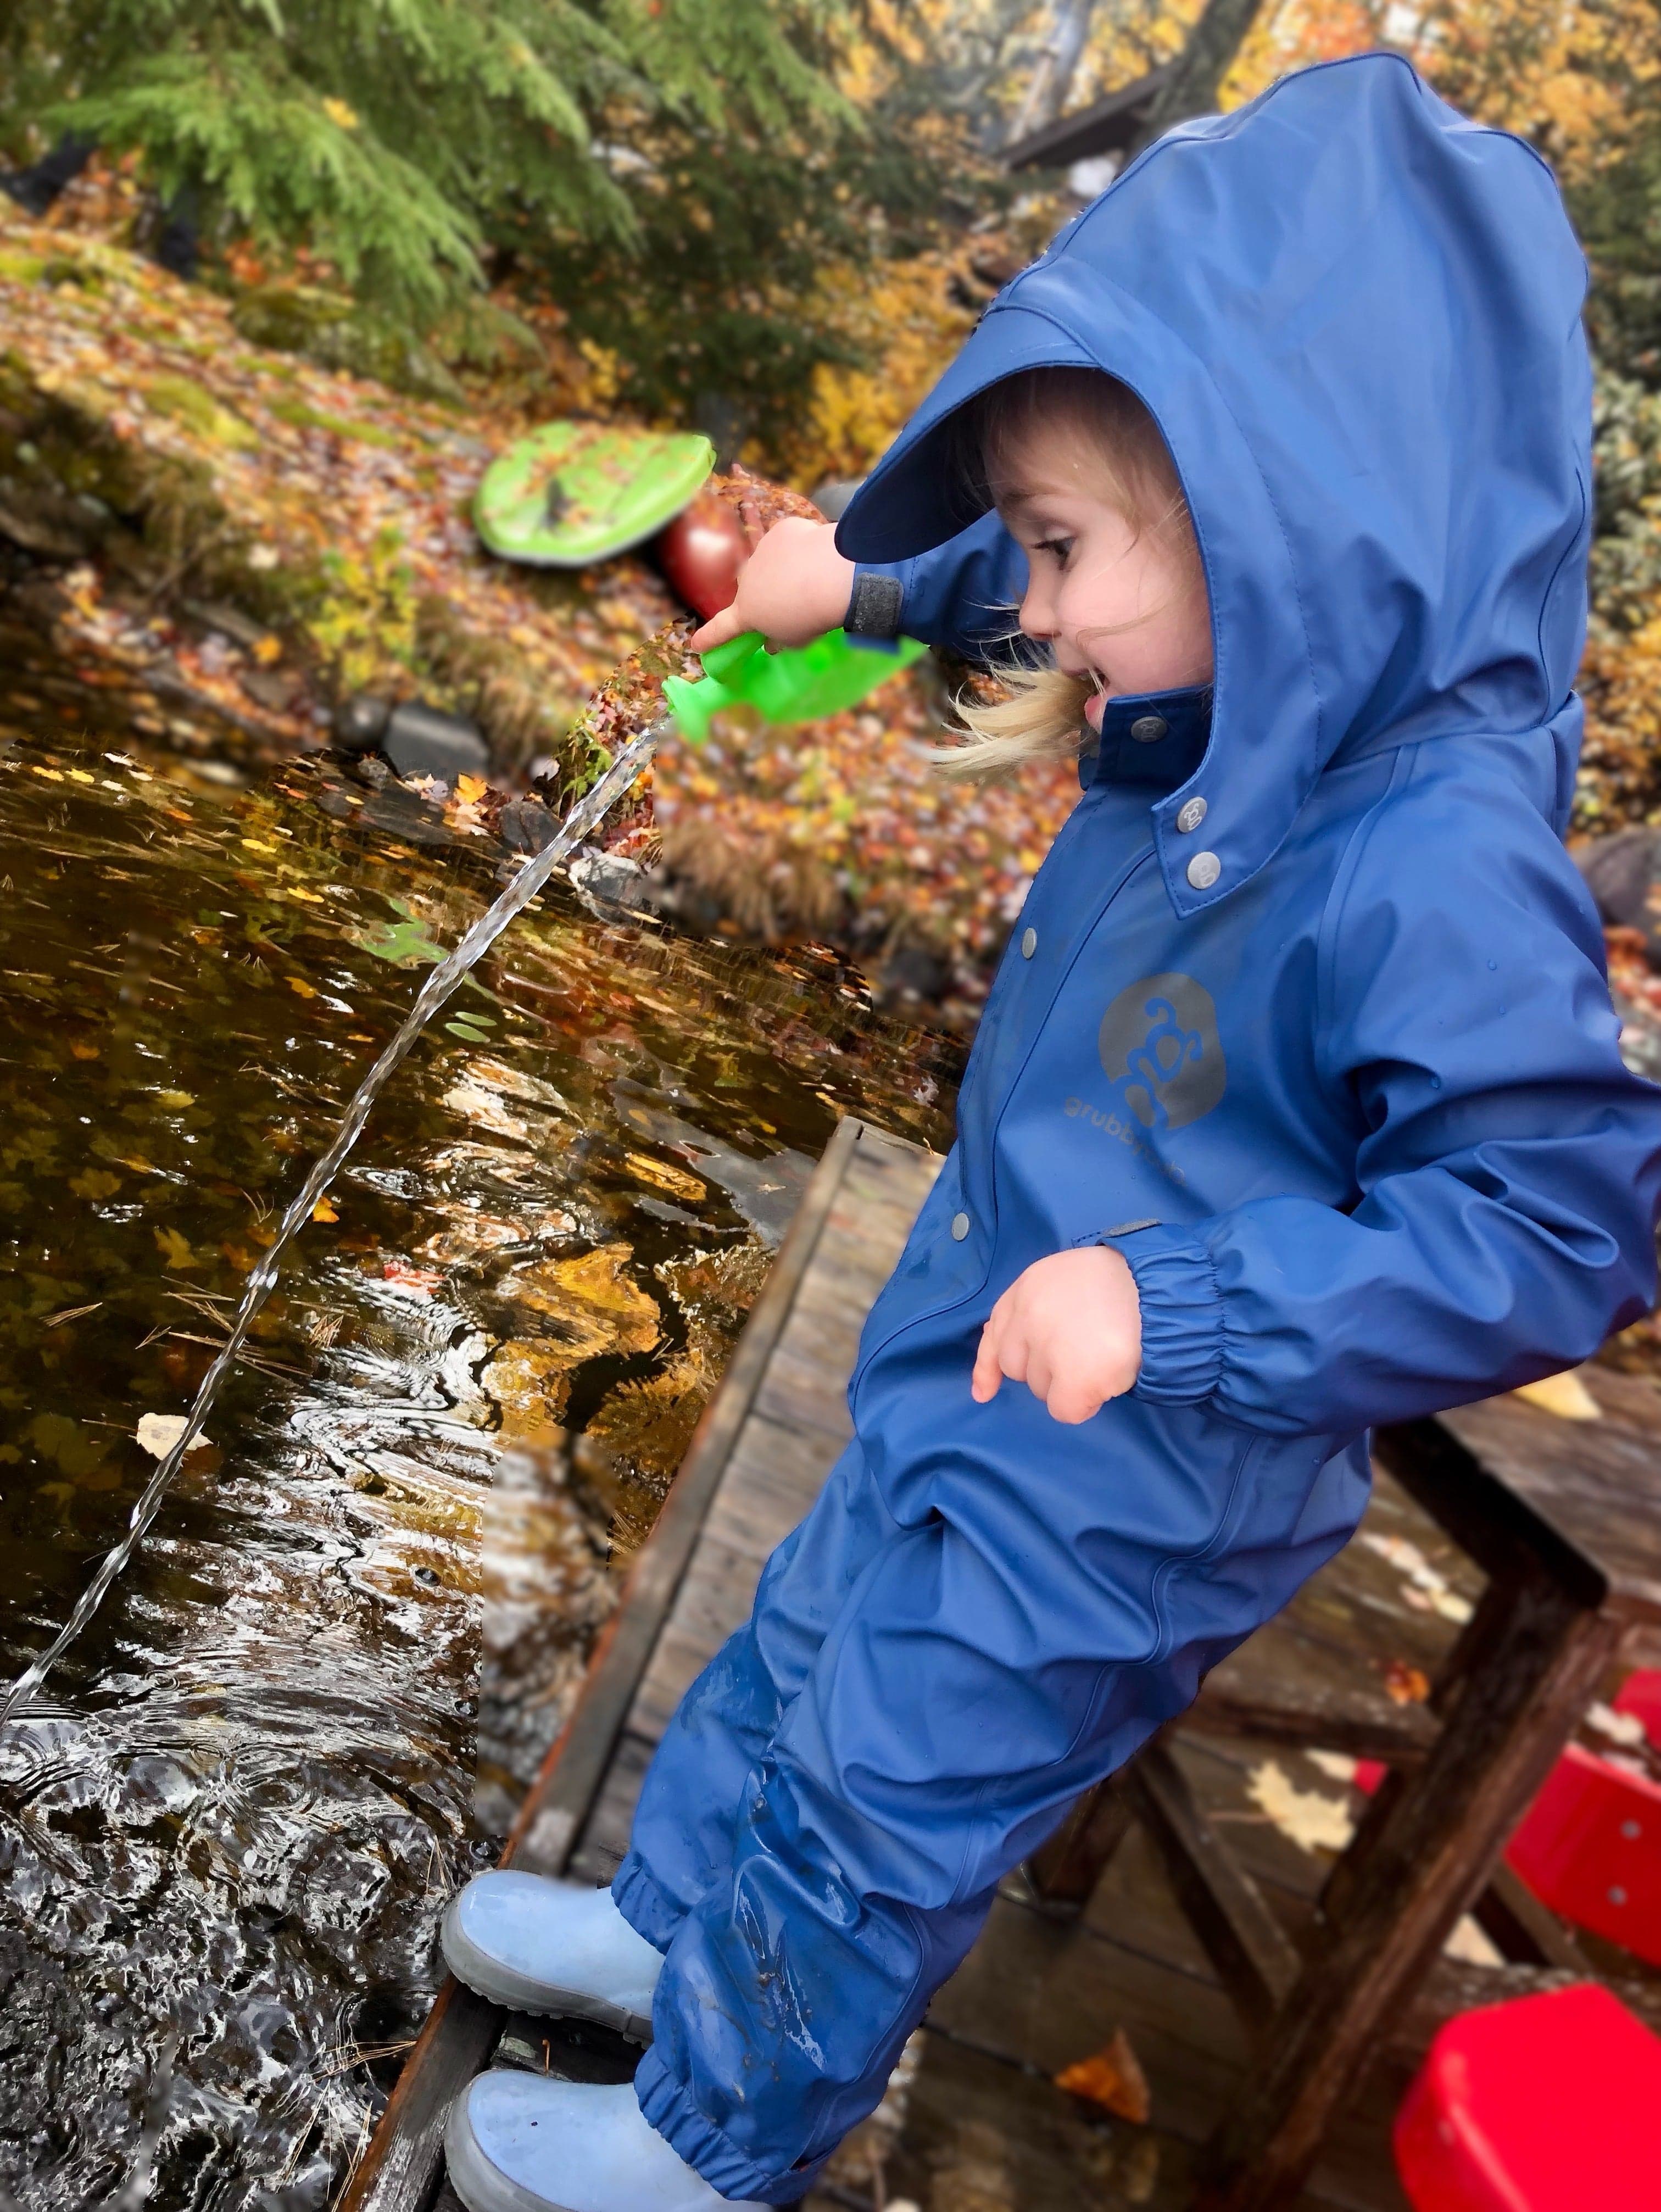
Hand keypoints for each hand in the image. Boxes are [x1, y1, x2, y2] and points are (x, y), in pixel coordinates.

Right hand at [690, 514, 855, 652]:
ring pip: (773, 563)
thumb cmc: (809, 616)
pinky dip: (801, 549)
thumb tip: (772, 640)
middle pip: (755, 588)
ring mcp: (762, 553)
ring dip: (787, 570)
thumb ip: (780, 638)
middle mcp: (747, 580)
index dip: (709, 638)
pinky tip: (817, 555)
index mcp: (748, 612)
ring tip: (813, 578)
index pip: (723, 628)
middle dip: (769, 593)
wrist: (828, 574)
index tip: (695, 644)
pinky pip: (790, 543)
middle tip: (796, 602)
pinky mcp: (780, 532)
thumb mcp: (794, 639)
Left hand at [971, 1247, 1141, 1424]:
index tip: (983, 1391)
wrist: (1165, 1293)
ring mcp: (1049, 1348)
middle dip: (1044, 1368)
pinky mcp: (1074, 1379)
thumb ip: (1040, 1305)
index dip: (988, 1365)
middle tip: (1084, 1351)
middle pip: (1017, 1367)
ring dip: (1067, 1384)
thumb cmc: (1125, 1286)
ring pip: (1040, 1390)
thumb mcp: (1071, 1278)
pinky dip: (1084, 1404)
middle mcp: (1029, 1316)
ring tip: (1102, 1356)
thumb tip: (1011, 1344)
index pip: (995, 1333)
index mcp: (1028, 1286)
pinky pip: (1064, 1411)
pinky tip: (1106, 1381)